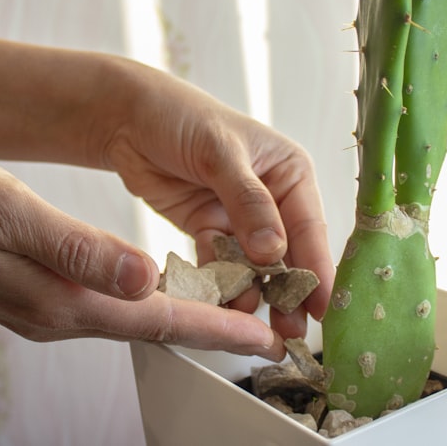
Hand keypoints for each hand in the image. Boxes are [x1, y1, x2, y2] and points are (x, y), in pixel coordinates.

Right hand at [0, 146, 285, 359]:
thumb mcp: (10, 210)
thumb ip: (79, 249)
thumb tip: (144, 279)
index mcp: (60, 298)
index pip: (158, 319)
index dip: (216, 329)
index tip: (263, 340)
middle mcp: (57, 315)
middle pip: (153, 327)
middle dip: (211, 329)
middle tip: (264, 329)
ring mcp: (44, 311)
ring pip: (130, 319)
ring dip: (181, 316)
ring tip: (229, 308)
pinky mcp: (34, 299)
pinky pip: (105, 308)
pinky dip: (143, 303)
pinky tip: (159, 289)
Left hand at [99, 63, 334, 339]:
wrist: (126, 116)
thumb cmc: (181, 115)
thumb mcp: (220, 152)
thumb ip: (248, 200)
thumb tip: (274, 251)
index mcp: (289, 172)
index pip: (310, 226)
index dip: (316, 267)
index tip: (320, 306)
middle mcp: (271, 197)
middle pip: (286, 253)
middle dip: (287, 291)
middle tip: (289, 331)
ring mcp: (239, 217)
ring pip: (253, 265)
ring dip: (252, 292)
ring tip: (247, 322)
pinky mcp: (208, 229)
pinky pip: (218, 264)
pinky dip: (218, 284)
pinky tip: (218, 305)